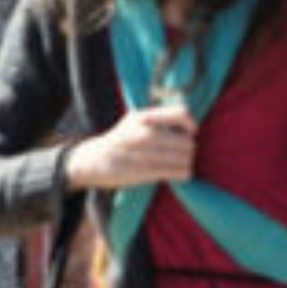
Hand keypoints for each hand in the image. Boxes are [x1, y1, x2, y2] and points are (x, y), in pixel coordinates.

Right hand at [66, 104, 196, 190]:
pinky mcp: (146, 172)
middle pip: (188, 142)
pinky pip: (180, 173)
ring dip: (186, 162)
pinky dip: (183, 173)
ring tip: (179, 163)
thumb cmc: (121, 139)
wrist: (95, 159)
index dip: (191, 125)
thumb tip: (189, 123)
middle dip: (188, 149)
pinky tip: (176, 172)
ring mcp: (146, 153)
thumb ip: (159, 119)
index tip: (189, 133)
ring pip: (186, 158)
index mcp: (145, 118)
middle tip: (182, 152)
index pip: (182, 114)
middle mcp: (146, 133)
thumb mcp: (135, 120)